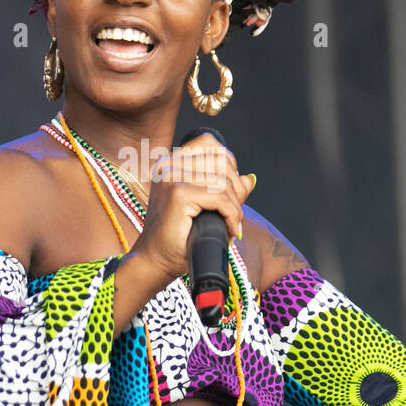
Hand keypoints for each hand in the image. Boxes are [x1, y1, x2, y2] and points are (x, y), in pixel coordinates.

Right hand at [131, 133, 255, 283]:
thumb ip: (226, 190)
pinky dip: (231, 215)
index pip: (210, 144)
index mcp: (170, 162)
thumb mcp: (206, 208)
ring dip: (235, 207)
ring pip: (223, 182)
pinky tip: (230, 229)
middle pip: (221, 161)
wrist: (156, 261)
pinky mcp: (177, 194)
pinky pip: (219, 198)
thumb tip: (249, 179)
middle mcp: (168, 164)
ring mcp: (171, 177)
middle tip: (234, 214)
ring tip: (231, 225)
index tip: (230, 193)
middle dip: (236, 189)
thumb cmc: (179, 237)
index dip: (229, 165)